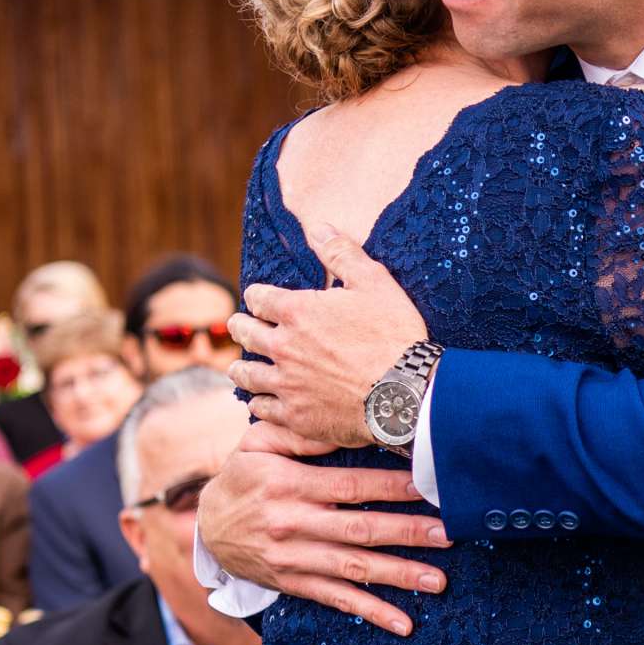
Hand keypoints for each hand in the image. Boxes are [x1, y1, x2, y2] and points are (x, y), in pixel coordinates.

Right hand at [195, 418, 448, 636]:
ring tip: (439, 580)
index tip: (426, 487)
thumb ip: (298, 434)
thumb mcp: (257, 444)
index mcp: (289, 485)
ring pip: (354, 568)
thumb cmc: (242, 476)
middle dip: (408, 533)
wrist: (205, 527)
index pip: (348, 486)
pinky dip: (371, 612)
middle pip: (359, 530)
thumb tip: (342, 427)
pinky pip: (337, 600)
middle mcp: (293, 525)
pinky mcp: (294, 584)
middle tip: (449, 535)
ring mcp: (294, 559)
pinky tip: (403, 623)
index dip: (388, 487)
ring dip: (399, 575)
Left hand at [229, 230, 427, 448]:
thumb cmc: (394, 335)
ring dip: (240, 368)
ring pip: (247, 374)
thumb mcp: (374, 283)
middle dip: (240, 326)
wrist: (406, 392)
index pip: (259, 298)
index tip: (257, 298)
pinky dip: (258, 404)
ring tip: (237, 367)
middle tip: (239, 326)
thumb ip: (342, 254)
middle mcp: (283, 347)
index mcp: (297, 312)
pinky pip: (263, 409)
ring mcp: (286, 384)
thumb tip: (318, 229)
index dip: (257, 296)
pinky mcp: (295, 415)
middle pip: (246, 333)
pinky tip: (259, 402)